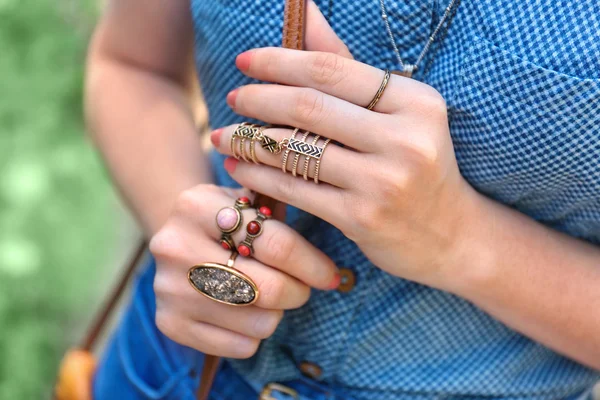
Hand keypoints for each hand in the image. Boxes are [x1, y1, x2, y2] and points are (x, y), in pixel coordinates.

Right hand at [149, 185, 338, 357]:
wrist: (176, 237)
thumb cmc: (228, 219)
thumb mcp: (246, 197)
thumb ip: (279, 205)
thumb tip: (331, 223)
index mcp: (198, 206)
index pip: (277, 244)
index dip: (313, 265)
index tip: (330, 275)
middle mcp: (176, 246)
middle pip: (269, 289)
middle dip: (299, 292)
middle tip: (303, 288)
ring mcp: (169, 288)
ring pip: (259, 323)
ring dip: (276, 313)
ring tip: (268, 295)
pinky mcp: (169, 323)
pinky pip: (240, 346)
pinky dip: (255, 334)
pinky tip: (247, 313)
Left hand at [211, 49, 481, 289]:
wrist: (453, 235)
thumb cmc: (418, 166)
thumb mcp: (398, 114)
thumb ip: (348, 67)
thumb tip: (304, 13)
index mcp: (415, 102)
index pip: (332, 70)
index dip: (281, 61)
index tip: (245, 61)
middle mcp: (403, 139)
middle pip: (309, 107)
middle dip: (259, 98)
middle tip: (232, 97)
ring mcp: (382, 182)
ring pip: (296, 150)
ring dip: (249, 139)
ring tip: (223, 134)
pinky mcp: (362, 218)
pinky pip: (296, 189)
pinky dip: (260, 176)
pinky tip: (239, 167)